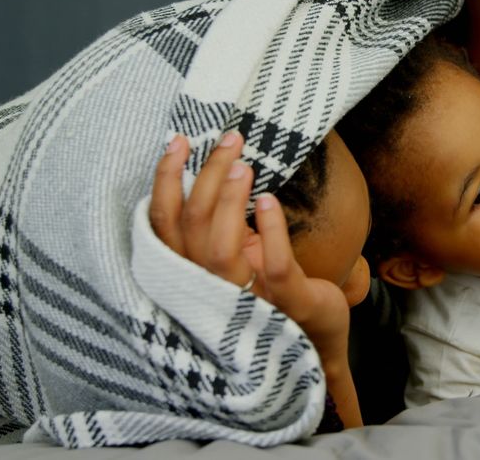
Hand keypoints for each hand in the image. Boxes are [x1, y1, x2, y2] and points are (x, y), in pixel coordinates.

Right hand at [150, 133, 350, 355]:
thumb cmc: (269, 289)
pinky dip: (271, 230)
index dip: (166, 179)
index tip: (179, 140)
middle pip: (191, 225)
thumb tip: (214, 164)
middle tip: (231, 140)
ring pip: (219, 249)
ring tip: (245, 166)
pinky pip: (275, 266)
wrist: (315, 339)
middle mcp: (209, 289)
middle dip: (206, 175)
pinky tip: (269, 201)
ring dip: (229, 200)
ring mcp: (245, 301)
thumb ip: (219, 222)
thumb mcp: (238, 252)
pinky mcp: (287, 304)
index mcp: (193, 272)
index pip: (164, 223)